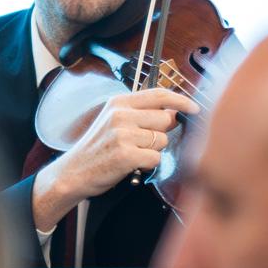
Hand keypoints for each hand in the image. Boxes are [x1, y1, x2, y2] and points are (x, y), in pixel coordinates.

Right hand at [42, 83, 193, 207]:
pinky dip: (148, 164)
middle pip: (165, 119)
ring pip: (162, 140)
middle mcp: (120, 115)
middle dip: (160, 133)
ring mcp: (122, 134)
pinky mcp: (126, 155)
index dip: (180, 101)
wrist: (73, 172)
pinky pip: (155, 158)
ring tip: (133, 154)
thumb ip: (142, 114)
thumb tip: (174, 114)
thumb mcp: (114, 122)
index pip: (158, 94)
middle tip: (141, 143)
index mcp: (119, 103)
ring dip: (153, 151)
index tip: (194, 108)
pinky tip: (132, 164)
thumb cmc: (97, 149)